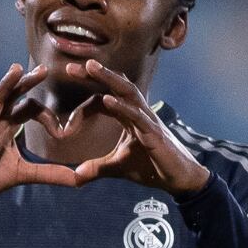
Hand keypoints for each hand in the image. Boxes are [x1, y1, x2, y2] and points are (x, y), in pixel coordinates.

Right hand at [0, 64, 77, 204]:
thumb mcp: (25, 174)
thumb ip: (49, 173)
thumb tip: (79, 179)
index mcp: (9, 126)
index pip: (29, 108)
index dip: (47, 115)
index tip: (61, 133)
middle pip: (12, 95)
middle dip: (27, 81)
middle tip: (45, 69)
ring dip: (5, 86)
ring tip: (16, 70)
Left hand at [65, 59, 209, 196]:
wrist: (179, 181)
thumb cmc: (152, 168)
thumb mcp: (118, 168)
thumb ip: (96, 169)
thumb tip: (75, 176)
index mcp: (129, 117)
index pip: (106, 96)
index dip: (89, 89)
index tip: (68, 80)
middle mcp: (139, 113)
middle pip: (117, 86)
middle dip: (96, 74)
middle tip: (72, 66)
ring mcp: (148, 121)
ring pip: (128, 93)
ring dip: (109, 78)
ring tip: (91, 67)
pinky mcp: (154, 135)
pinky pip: (137, 117)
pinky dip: (122, 107)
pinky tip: (107, 99)